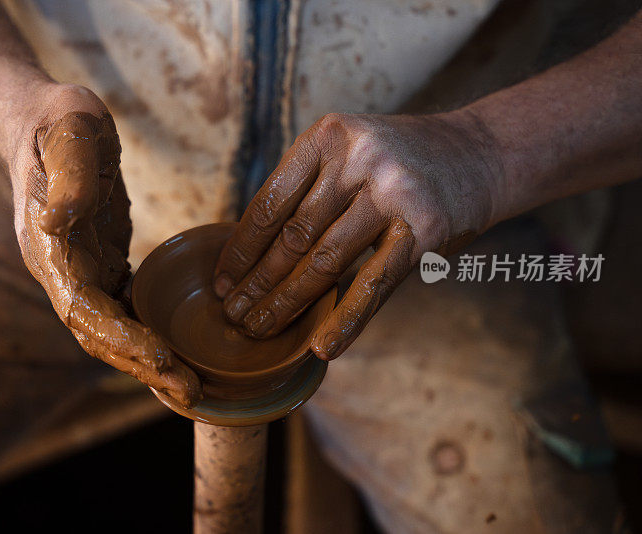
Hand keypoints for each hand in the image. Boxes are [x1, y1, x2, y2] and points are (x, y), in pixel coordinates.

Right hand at [9, 84, 201, 407]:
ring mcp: (81, 272)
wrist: (45, 121)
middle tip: (191, 391)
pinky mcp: (100, 265)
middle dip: (144, 365)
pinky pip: (123, 312)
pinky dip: (148, 336)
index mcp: (50, 251)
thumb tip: (61, 221)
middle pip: (100, 335)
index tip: (161, 358)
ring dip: (149, 361)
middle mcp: (63, 272)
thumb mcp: (69, 135)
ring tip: (191, 388)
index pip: (83, 310)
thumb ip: (69, 180)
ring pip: (113, 331)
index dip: (121, 337)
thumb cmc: (58, 124)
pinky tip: (178, 352)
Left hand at [214, 112, 501, 359]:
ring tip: (260, 329)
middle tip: (233, 316)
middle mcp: (357, 159)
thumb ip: (308, 188)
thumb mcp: (349, 151)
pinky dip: (346, 320)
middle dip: (257, 282)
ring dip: (287, 303)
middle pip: (293, 236)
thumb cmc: (400, 161)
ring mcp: (393, 193)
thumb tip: (251, 254)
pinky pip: (373, 284)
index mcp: (328, 136)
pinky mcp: (425, 230)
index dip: (241, 249)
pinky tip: (321, 346)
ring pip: (325, 262)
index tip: (223, 281)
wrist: (480, 153)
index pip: (270, 203)